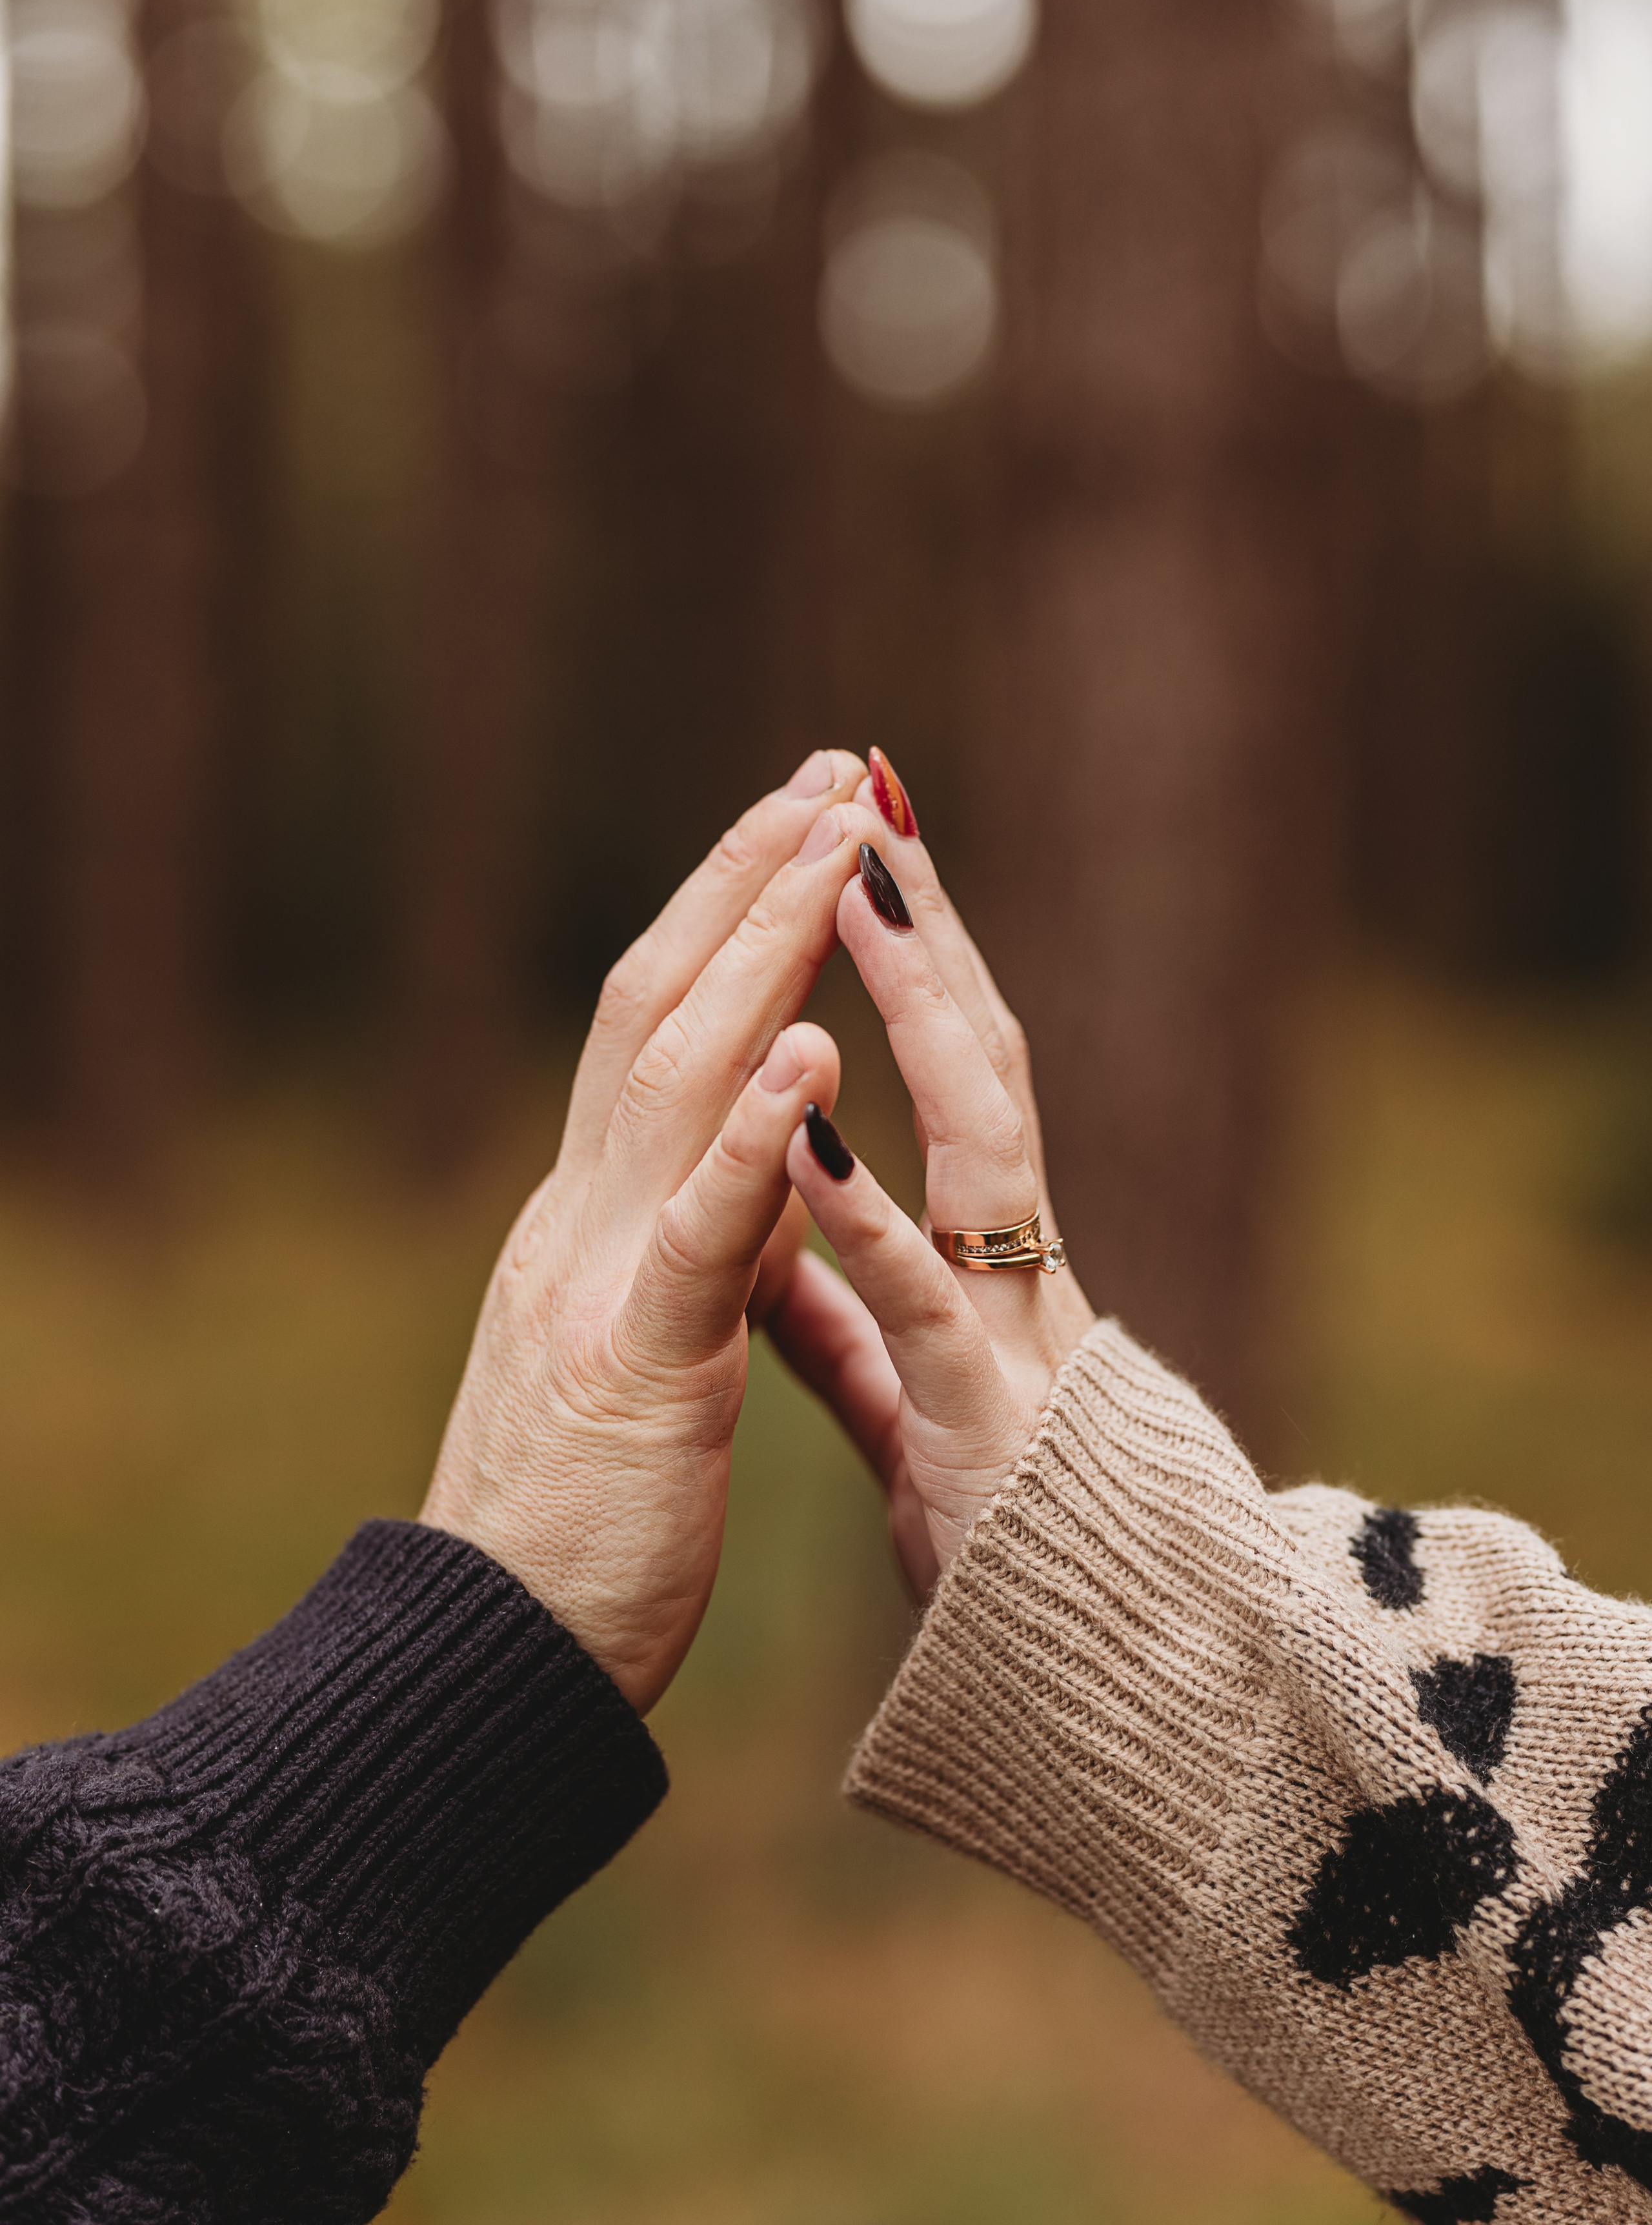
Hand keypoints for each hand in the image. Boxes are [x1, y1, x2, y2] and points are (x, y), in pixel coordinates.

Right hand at [421, 750, 885, 1711]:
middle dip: (751, 878)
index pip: (658, 1030)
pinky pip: (697, 1232)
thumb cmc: (565, 1526)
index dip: (729, 917)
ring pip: (677, 1076)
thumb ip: (684, 1253)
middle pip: (660, 1006)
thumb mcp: (631, 1354)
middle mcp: (579, 1217)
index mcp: (590, 1218)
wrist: (477, 1664)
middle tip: (834, 770)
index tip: (803, 823)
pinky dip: (756, 1133)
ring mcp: (598, 1281)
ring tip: (837, 841)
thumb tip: (751, 1175)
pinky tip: (807, 1044)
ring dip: (762, 946)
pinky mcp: (634, 1368)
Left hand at [767, 762, 1093, 1594]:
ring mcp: (1011, 1335)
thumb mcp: (905, 1408)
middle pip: (980, 1061)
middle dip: (929, 924)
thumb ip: (849, 1323)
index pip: (947, 1070)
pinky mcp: (985, 1425)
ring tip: (858, 892)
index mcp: (985, 1258)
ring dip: (917, 1012)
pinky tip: (805, 1136)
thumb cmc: (996, 1544)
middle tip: (869, 781)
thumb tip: (790, 1258)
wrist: (1080, 1692)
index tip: (853, 838)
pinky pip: (918, 1306)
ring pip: (982, 1143)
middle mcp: (1015, 1270)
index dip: (904, 956)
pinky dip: (864, 1217)